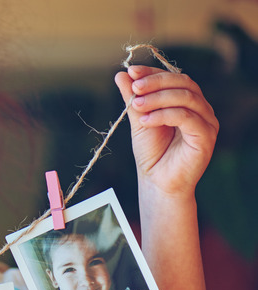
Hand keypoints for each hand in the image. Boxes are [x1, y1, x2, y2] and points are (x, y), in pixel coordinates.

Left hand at [115, 65, 217, 196]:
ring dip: (158, 98)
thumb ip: (133, 99)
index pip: (174, 77)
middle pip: (183, 82)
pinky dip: (164, 115)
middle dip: (156, 82)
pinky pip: (187, 117)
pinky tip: (146, 121)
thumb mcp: (139, 121)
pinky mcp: (206, 136)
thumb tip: (121, 74)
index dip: (153, 72)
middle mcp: (200, 108)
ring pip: (186, 97)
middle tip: (134, 87)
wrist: (157, 182)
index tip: (132, 71)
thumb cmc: (151, 153)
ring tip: (136, 105)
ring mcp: (206, 121)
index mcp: (186, 102)